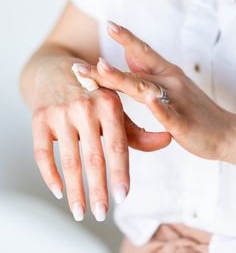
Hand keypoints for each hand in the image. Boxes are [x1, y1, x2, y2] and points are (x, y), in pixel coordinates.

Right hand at [32, 56, 170, 221]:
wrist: (56, 72)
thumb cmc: (92, 94)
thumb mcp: (115, 107)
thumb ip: (138, 129)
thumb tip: (166, 141)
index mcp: (108, 103)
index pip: (118, 145)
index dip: (120, 173)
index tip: (123, 197)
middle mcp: (85, 107)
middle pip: (94, 157)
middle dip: (98, 189)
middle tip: (101, 213)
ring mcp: (60, 112)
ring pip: (69, 160)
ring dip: (75, 190)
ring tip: (80, 211)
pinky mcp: (39, 118)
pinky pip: (42, 153)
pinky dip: (49, 175)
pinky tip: (58, 191)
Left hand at [77, 22, 235, 164]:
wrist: (226, 132)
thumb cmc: (194, 109)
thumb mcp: (171, 83)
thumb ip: (149, 69)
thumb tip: (128, 54)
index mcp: (167, 72)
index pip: (143, 51)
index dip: (126, 38)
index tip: (109, 24)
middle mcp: (170, 81)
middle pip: (134, 71)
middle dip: (105, 67)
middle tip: (78, 64)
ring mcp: (177, 100)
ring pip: (145, 88)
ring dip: (122, 78)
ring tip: (101, 69)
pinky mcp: (182, 122)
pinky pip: (167, 113)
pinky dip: (157, 106)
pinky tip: (147, 100)